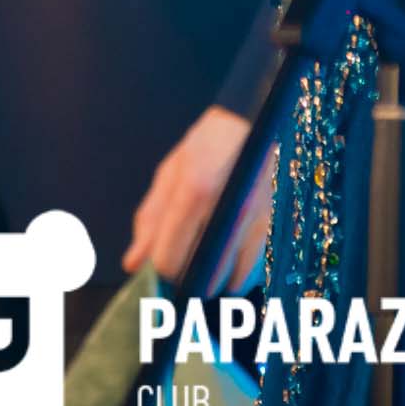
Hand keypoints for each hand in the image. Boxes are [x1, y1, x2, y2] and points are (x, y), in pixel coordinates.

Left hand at [126, 105, 271, 289]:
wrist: (251, 124)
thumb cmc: (205, 148)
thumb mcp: (169, 175)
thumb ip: (149, 222)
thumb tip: (133, 264)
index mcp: (195, 192)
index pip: (171, 260)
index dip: (161, 266)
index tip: (162, 258)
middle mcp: (229, 210)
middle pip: (200, 279)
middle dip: (185, 279)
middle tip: (182, 262)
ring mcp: (255, 221)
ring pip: (229, 282)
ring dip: (212, 280)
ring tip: (204, 261)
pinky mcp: (271, 227)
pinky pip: (250, 273)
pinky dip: (235, 275)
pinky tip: (226, 258)